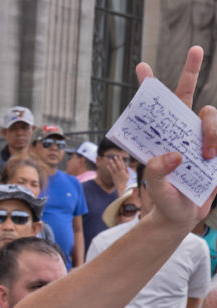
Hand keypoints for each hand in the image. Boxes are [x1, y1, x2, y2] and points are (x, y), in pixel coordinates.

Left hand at [104, 154, 129, 191]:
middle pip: (119, 165)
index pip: (123, 164)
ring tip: (110, 160)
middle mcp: (121, 172)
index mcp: (124, 172)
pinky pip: (111, 172)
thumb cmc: (124, 182)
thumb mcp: (128, 177)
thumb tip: (127, 168)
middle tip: (114, 156)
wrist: (121, 187)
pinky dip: (109, 169)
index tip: (119, 156)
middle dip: (117, 161)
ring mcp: (117, 174)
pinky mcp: (114, 177)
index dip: (121, 160)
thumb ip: (127, 172)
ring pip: (115, 168)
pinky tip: (107, 166)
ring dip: (112, 163)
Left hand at [135, 47, 216, 225]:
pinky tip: (213, 158)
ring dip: (211, 132)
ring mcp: (201, 137)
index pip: (155, 109)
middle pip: (188, 95)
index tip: (141, 66)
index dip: (150, 87)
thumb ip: (158, 173)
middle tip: (195, 48)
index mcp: (160, 139)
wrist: (183, 217)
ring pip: (211, 115)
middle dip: (192, 70)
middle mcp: (180, 132)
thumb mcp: (157, 190)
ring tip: (207, 157)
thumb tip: (174, 155)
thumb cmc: (164, 202)